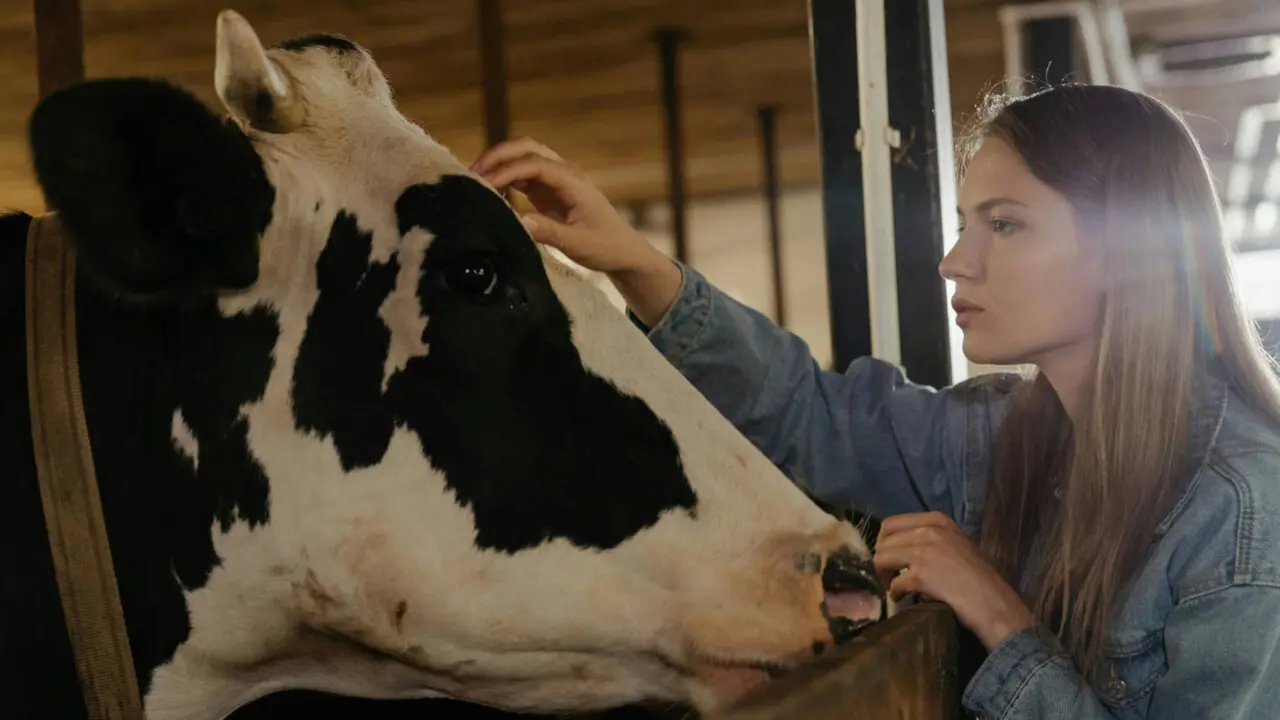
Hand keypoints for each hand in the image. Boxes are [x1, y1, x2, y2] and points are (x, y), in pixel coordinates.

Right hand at [472, 138, 683, 325]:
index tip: (485, 183)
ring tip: (475, 179)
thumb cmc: (606, 246)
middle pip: (527, 149)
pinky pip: (523, 175)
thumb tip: (518, 222)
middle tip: (472, 172)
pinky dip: (505, 177)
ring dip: (500, 163)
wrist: (623, 251)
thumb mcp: (579, 244)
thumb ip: (550, 232)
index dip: (507, 170)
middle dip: (499, 156)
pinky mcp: (549, 191)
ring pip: (524, 158)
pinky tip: (490, 190)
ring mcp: (556, 180)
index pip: (535, 164)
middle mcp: (564, 173)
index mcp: (573, 181)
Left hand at [872, 511, 1035, 650]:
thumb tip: (900, 547)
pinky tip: (902, 598)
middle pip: (884, 541)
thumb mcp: (956, 544)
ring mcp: (924, 551)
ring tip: (894, 587)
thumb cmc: (978, 578)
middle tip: (889, 576)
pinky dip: (894, 593)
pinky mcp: (921, 574)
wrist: (994, 603)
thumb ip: (929, 539)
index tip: (889, 558)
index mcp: (937, 520)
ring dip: (884, 576)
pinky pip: (894, 583)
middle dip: (882, 560)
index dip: (884, 543)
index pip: (891, 523)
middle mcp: (929, 530)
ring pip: (882, 559)